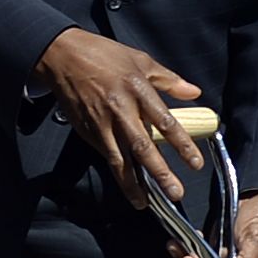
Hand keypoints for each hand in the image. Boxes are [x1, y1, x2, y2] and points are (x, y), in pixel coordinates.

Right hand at [34, 27, 198, 206]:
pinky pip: (105, 155)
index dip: (182, 144)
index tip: (195, 164)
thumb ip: (169, 79)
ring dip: (133, 184)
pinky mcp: (87, 131)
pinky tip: (127, 186)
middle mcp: (120, 109)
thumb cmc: (103, 55)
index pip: (164, 122)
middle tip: (175, 192)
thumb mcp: (140, 60)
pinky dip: (117, 172)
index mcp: (137, 89)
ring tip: (145, 203)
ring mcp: (101, 123)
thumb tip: (195, 93)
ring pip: (119, 159)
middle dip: (160, 172)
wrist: (62, 56)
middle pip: (142, 146)